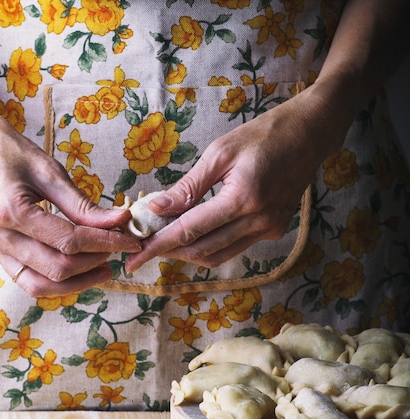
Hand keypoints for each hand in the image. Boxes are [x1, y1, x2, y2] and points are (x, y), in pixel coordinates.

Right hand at [0, 85, 139, 295]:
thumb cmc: (5, 147)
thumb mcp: (48, 170)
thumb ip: (83, 204)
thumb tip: (119, 221)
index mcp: (10, 211)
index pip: (69, 241)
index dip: (105, 243)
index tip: (129, 239)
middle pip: (57, 268)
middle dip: (95, 262)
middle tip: (119, 249)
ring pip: (40, 286)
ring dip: (76, 282)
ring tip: (103, 266)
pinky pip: (27, 280)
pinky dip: (56, 280)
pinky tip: (78, 267)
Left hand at [125, 86, 343, 272]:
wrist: (311, 134)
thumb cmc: (264, 134)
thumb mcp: (220, 152)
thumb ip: (188, 186)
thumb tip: (157, 208)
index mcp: (242, 198)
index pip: (190, 231)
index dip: (159, 245)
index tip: (135, 257)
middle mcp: (258, 221)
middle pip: (202, 250)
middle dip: (170, 252)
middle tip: (145, 247)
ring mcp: (269, 230)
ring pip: (218, 256)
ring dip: (189, 252)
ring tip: (165, 241)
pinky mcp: (274, 231)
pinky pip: (234, 248)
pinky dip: (211, 245)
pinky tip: (195, 233)